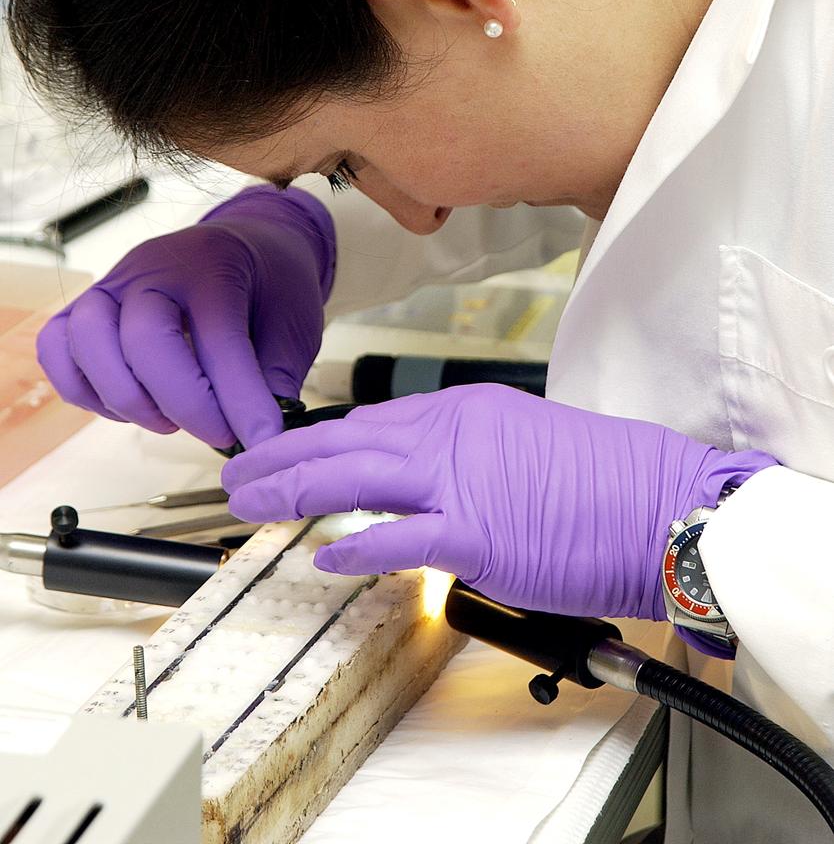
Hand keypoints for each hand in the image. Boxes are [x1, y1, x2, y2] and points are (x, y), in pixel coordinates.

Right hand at [37, 186, 335, 449]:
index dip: (239, 399)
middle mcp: (153, 268)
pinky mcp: (88, 305)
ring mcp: (113, 283)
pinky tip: (130, 406)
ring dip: (125, 397)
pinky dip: (84, 388)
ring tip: (168, 420)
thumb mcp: (295, 323)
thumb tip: (256, 435)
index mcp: (213, 266)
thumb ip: (274, 376)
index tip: (260, 439)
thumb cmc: (272, 283)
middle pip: (142, 340)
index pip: (217, 339)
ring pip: (86, 340)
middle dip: (181, 402)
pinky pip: (57, 348)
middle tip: (219, 432)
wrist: (251, 241)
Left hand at [222, 384, 775, 618]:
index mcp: (466, 410)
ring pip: (358, 475)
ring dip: (295, 489)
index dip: (318, 441)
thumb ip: (464, 460)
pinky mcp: (481, 531)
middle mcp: (456, 433)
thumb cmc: (605, 484)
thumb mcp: (523, 445)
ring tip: (251, 503)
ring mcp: (466, 479)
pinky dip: (358, 543)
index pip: (372, 423)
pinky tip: (324, 552)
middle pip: (349, 441)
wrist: (662, 504)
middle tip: (239, 474)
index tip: (284, 453)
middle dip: (284, 458)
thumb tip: (418, 489)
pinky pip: (401, 535)